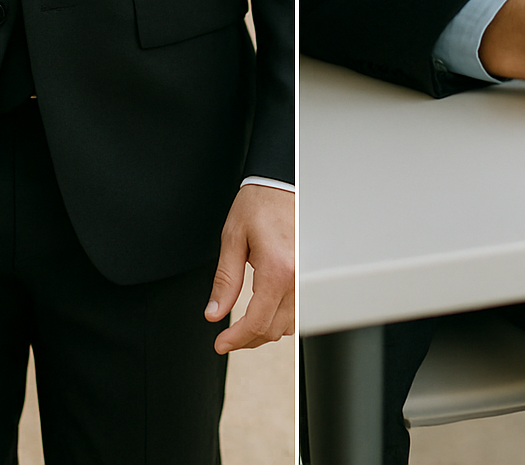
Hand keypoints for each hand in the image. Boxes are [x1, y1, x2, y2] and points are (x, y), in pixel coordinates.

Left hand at [204, 183, 294, 352]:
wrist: (283, 181)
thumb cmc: (259, 203)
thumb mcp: (233, 238)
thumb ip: (226, 280)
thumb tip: (214, 313)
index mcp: (277, 270)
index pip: (256, 323)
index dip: (235, 339)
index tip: (221, 343)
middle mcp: (297, 278)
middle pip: (273, 329)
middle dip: (247, 339)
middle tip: (227, 337)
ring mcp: (307, 277)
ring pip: (288, 325)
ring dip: (265, 330)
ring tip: (244, 324)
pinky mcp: (310, 274)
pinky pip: (299, 310)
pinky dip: (282, 318)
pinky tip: (266, 310)